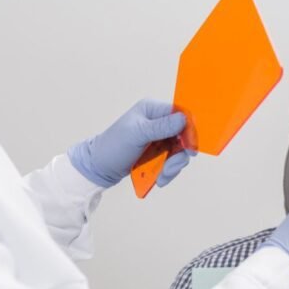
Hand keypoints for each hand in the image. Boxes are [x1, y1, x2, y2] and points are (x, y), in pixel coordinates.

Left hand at [67, 99, 192, 187]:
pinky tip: (160, 179)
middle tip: (169, 169)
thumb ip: (161, 126)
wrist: (99, 168)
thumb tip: (184, 119)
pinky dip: (168, 171)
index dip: (188, 131)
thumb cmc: (112, 147)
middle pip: (183, 135)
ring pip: (179, 150)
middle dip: (179, 155)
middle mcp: (157, 121)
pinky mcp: (157, 151)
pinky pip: (172, 160)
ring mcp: (158, 137)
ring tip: (162, 177)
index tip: (189, 149)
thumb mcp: (137, 135)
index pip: (180, 114)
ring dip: (173, 166)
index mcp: (152, 109)